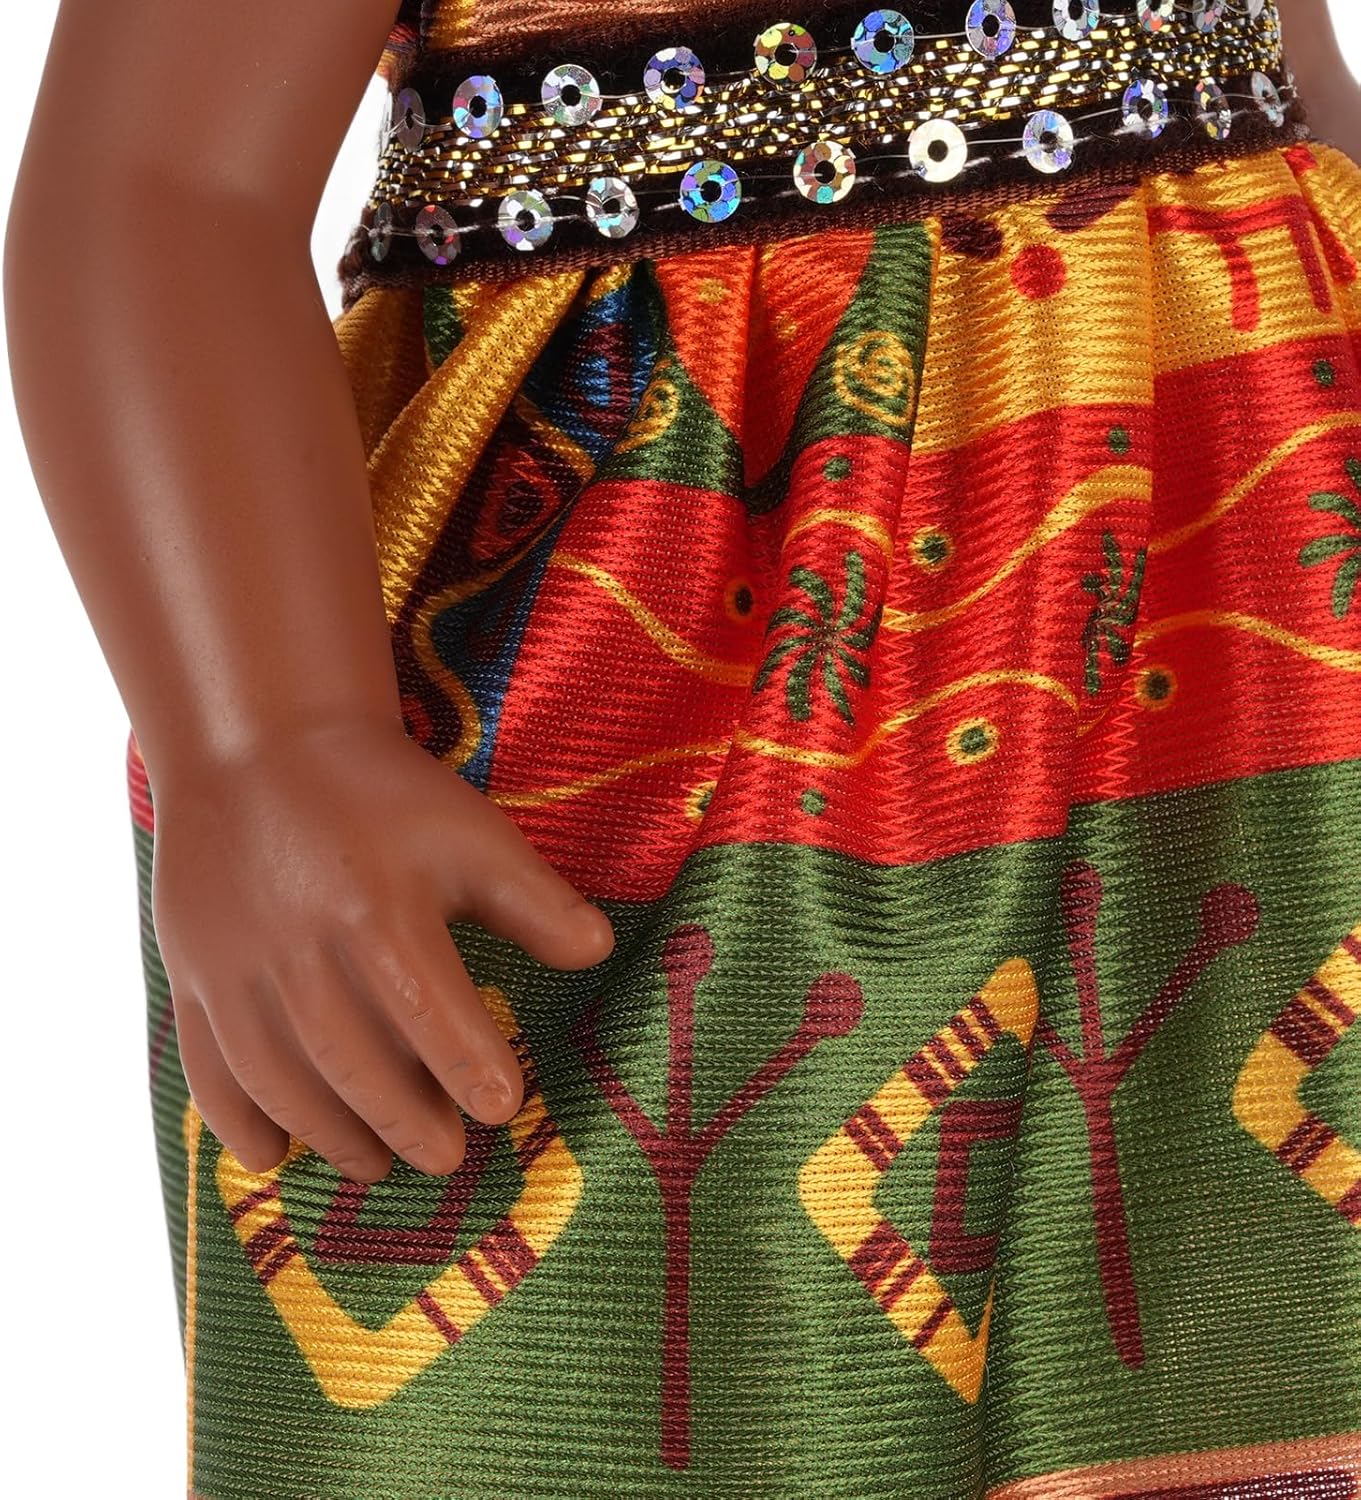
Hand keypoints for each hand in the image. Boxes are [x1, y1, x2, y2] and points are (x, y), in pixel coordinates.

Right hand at [148, 715, 614, 1182]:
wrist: (256, 744)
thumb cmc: (378, 793)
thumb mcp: (469, 833)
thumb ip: (533, 900)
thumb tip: (600, 951)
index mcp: (379, 910)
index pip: (433, 1017)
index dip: (473, 1069)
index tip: (504, 1106)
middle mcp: (300, 947)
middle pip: (356, 1064)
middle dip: (407, 1123)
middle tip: (446, 1158)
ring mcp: (235, 966)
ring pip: (281, 1079)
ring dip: (331, 1134)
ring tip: (375, 1163)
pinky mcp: (190, 973)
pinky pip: (207, 1067)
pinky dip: (236, 1123)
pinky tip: (274, 1156)